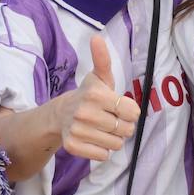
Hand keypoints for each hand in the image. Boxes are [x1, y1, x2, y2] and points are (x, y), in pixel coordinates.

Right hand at [56, 35, 138, 160]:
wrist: (61, 114)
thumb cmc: (88, 95)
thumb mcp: (99, 77)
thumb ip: (102, 59)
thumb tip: (96, 38)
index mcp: (95, 94)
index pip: (132, 112)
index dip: (130, 112)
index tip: (119, 108)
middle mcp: (85, 113)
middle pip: (126, 130)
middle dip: (122, 126)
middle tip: (110, 119)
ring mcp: (78, 130)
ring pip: (116, 145)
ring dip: (113, 139)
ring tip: (102, 129)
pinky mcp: (73, 146)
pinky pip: (103, 156)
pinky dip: (102, 150)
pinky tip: (94, 139)